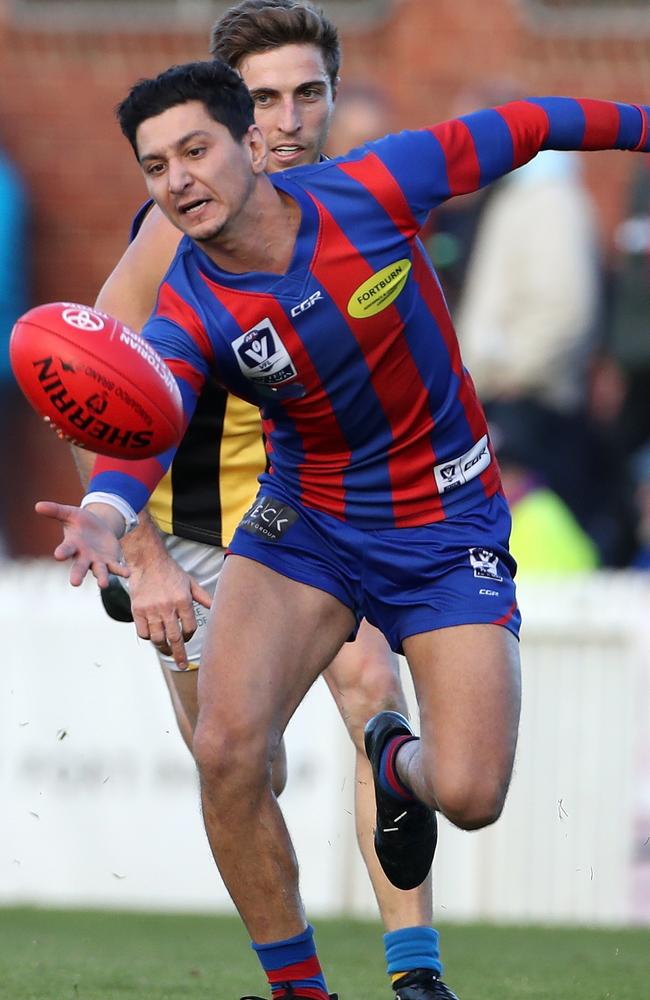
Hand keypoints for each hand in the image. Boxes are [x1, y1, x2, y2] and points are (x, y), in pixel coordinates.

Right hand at [35, 501, 127, 587]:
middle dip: (77, 574)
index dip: (62, 552)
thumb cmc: (81, 522)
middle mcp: (83, 556)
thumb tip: (37, 505)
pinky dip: (121, 571)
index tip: (58, 555)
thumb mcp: (70, 513)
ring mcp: (97, 560)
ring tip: (103, 584)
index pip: (65, 550)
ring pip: (99, 571)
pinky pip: (116, 567)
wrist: (99, 527)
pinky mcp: (111, 561)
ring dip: (101, 578)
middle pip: (79, 567)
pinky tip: (126, 573)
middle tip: (75, 583)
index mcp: (72, 545)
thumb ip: (56, 511)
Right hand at [122, 513, 211, 669]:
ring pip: (158, 638)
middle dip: (179, 654)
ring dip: (163, 647)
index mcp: (183, 600)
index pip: (190, 628)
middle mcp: (167, 607)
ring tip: (167, 651)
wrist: (147, 560)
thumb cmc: (170, 571)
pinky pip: (143, 632)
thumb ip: (203, 597)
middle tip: (182, 664)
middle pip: (175, 638)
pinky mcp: (137, 610)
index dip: (190, 636)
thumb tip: (215, 607)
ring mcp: (151, 610)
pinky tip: (153, 637)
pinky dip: (148, 637)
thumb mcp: (190, 582)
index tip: (187, 637)